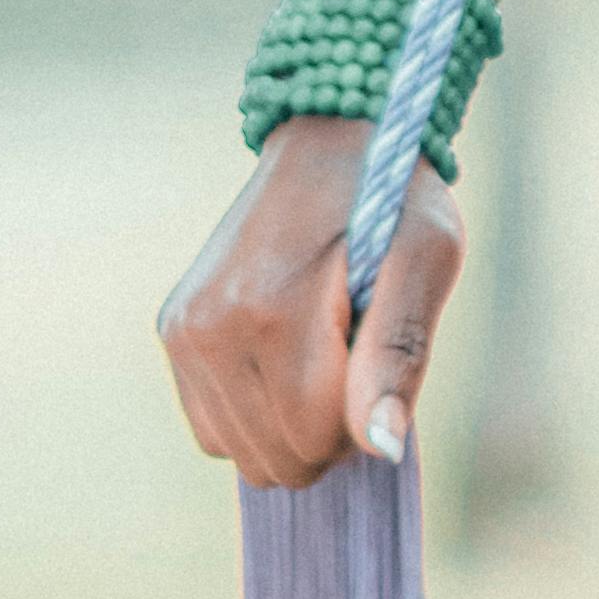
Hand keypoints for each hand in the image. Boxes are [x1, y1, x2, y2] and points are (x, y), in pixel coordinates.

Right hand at [156, 117, 460, 487]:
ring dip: (290, 424)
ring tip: (318, 350)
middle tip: (353, 354)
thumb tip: (383, 450)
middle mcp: (212, 328)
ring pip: (243, 453)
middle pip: (279, 457)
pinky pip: (213, 429)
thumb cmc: (391, 203)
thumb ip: (399, 359)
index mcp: (274, 311)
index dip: (362, 420)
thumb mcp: (424, 263)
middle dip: (329, 429)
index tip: (376, 360)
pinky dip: (254, 414)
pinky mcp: (174, 332)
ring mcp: (184, 332)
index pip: (317, 440)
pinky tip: (283, 359)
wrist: (329, 141)